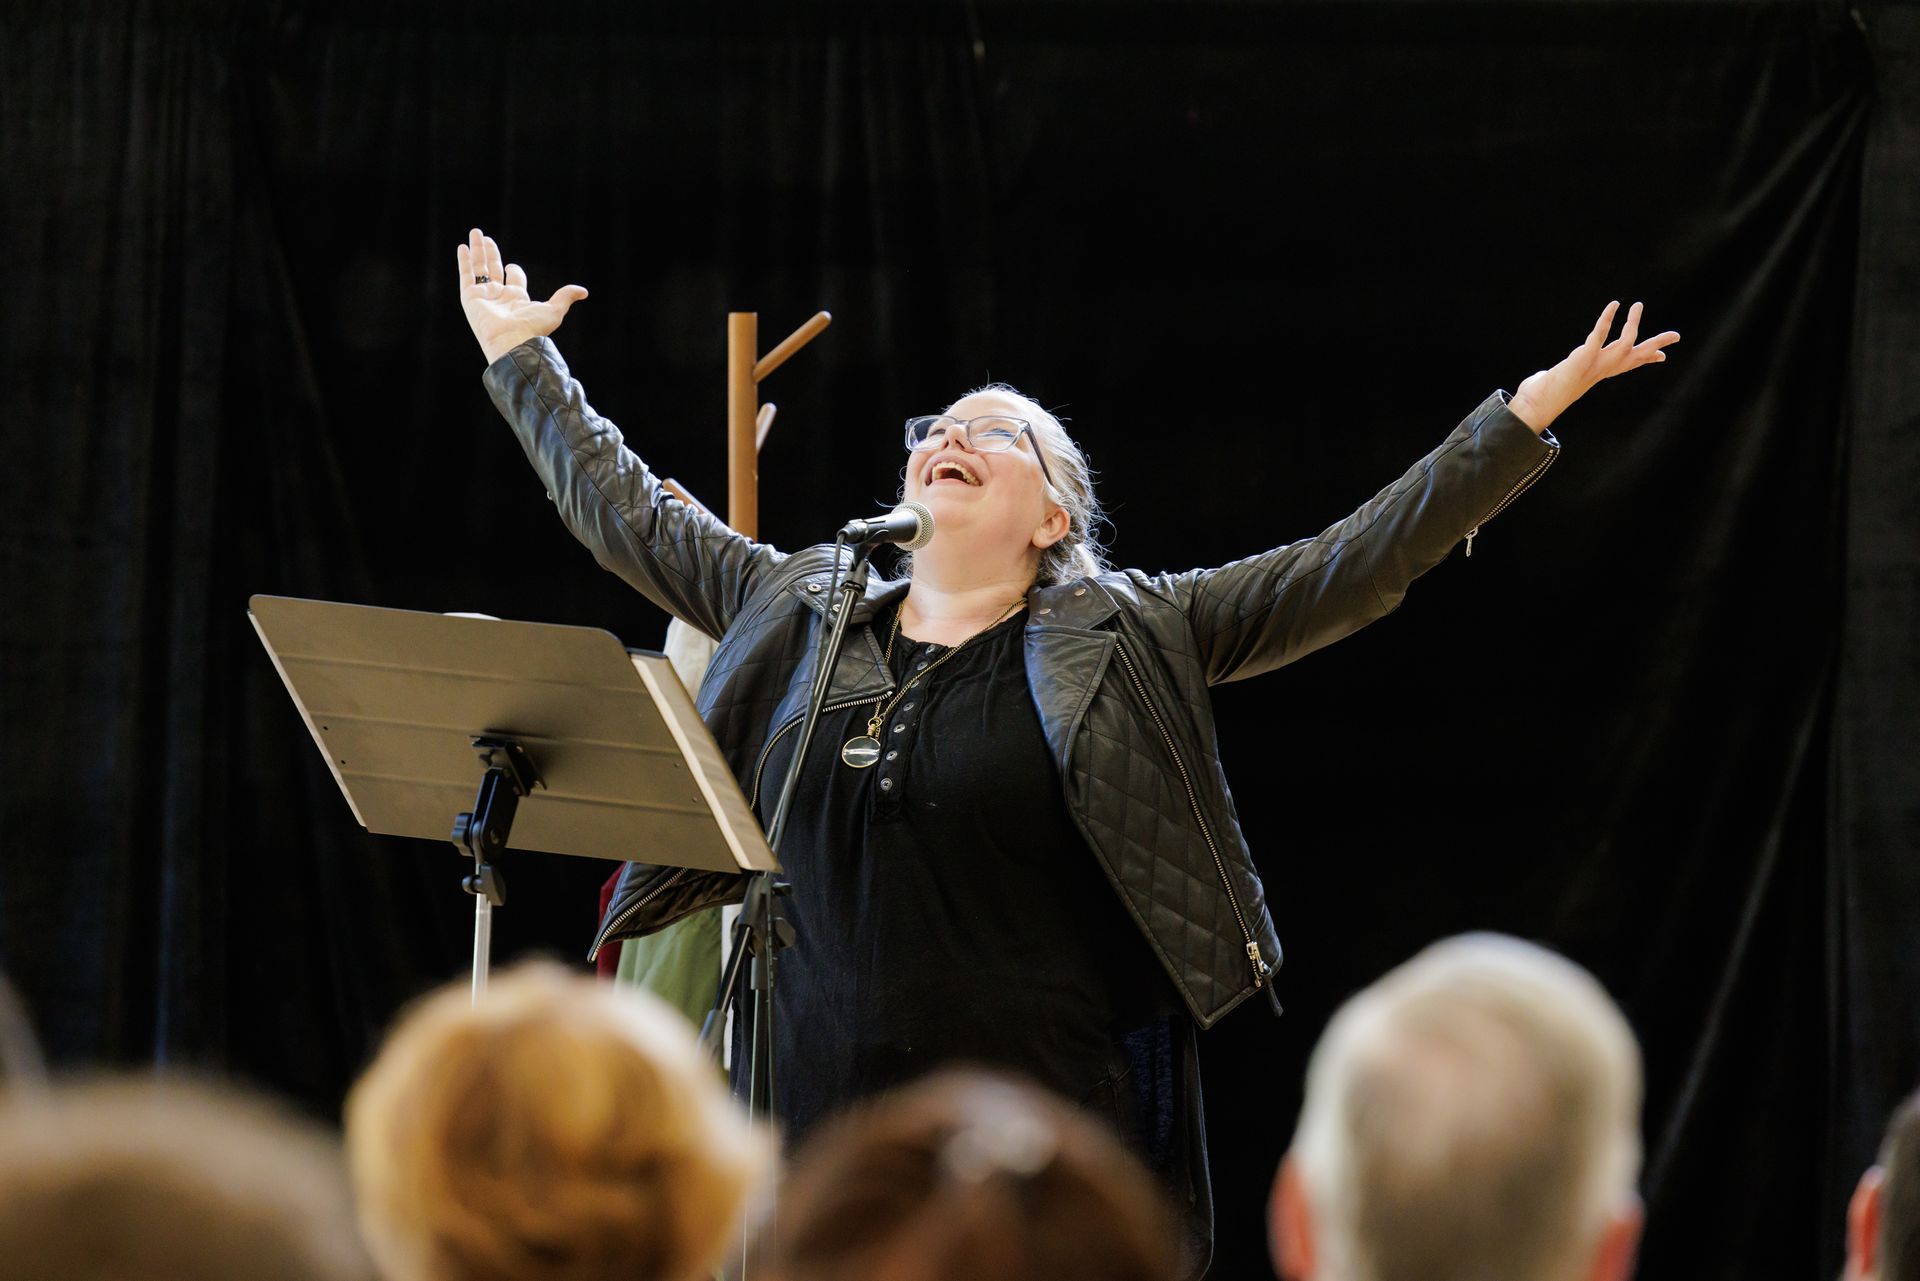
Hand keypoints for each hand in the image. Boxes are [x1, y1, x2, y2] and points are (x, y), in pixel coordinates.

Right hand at [456, 227, 588, 365]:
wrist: (512, 341)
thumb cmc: (533, 328)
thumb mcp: (554, 309)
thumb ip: (566, 296)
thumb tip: (584, 291)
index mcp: (517, 299)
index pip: (514, 278)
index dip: (514, 270)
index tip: (512, 267)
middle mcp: (499, 296)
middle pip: (493, 268)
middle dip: (491, 253)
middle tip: (486, 237)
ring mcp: (484, 296)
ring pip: (479, 268)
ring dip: (477, 250)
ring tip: (475, 232)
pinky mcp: (470, 297)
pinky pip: (466, 276)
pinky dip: (464, 261)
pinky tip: (463, 246)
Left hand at [1508, 301, 1679, 432]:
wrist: (1536, 405)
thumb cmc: (1544, 393)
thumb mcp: (1563, 381)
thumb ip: (1562, 376)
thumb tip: (1550, 375)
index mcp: (1600, 373)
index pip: (1628, 365)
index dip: (1646, 360)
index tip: (1663, 357)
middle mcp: (1602, 369)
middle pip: (1636, 356)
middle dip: (1656, 345)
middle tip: (1677, 335)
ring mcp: (1595, 364)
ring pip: (1626, 343)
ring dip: (1633, 324)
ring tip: (1638, 305)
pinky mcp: (1584, 357)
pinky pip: (1599, 334)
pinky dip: (1607, 319)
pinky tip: (1614, 305)